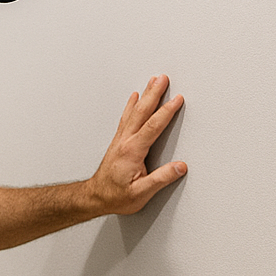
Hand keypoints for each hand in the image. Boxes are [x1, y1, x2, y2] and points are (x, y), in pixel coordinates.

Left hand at [87, 75, 186, 214]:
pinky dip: (132, 105)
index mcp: (132, 151)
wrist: (95, 197)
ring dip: (145, 95)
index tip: (177, 99)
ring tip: (153, 81)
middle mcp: (125, 142)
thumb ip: (160, 179)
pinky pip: (126, 118)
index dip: (166, 112)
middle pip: (142, 112)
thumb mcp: (141, 193)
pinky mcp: (119, 142)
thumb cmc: (116, 196)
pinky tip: (135, 98)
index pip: (153, 127)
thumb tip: (180, 167)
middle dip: (154, 94)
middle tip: (163, 78)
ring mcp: (120, 140)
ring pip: (134, 112)